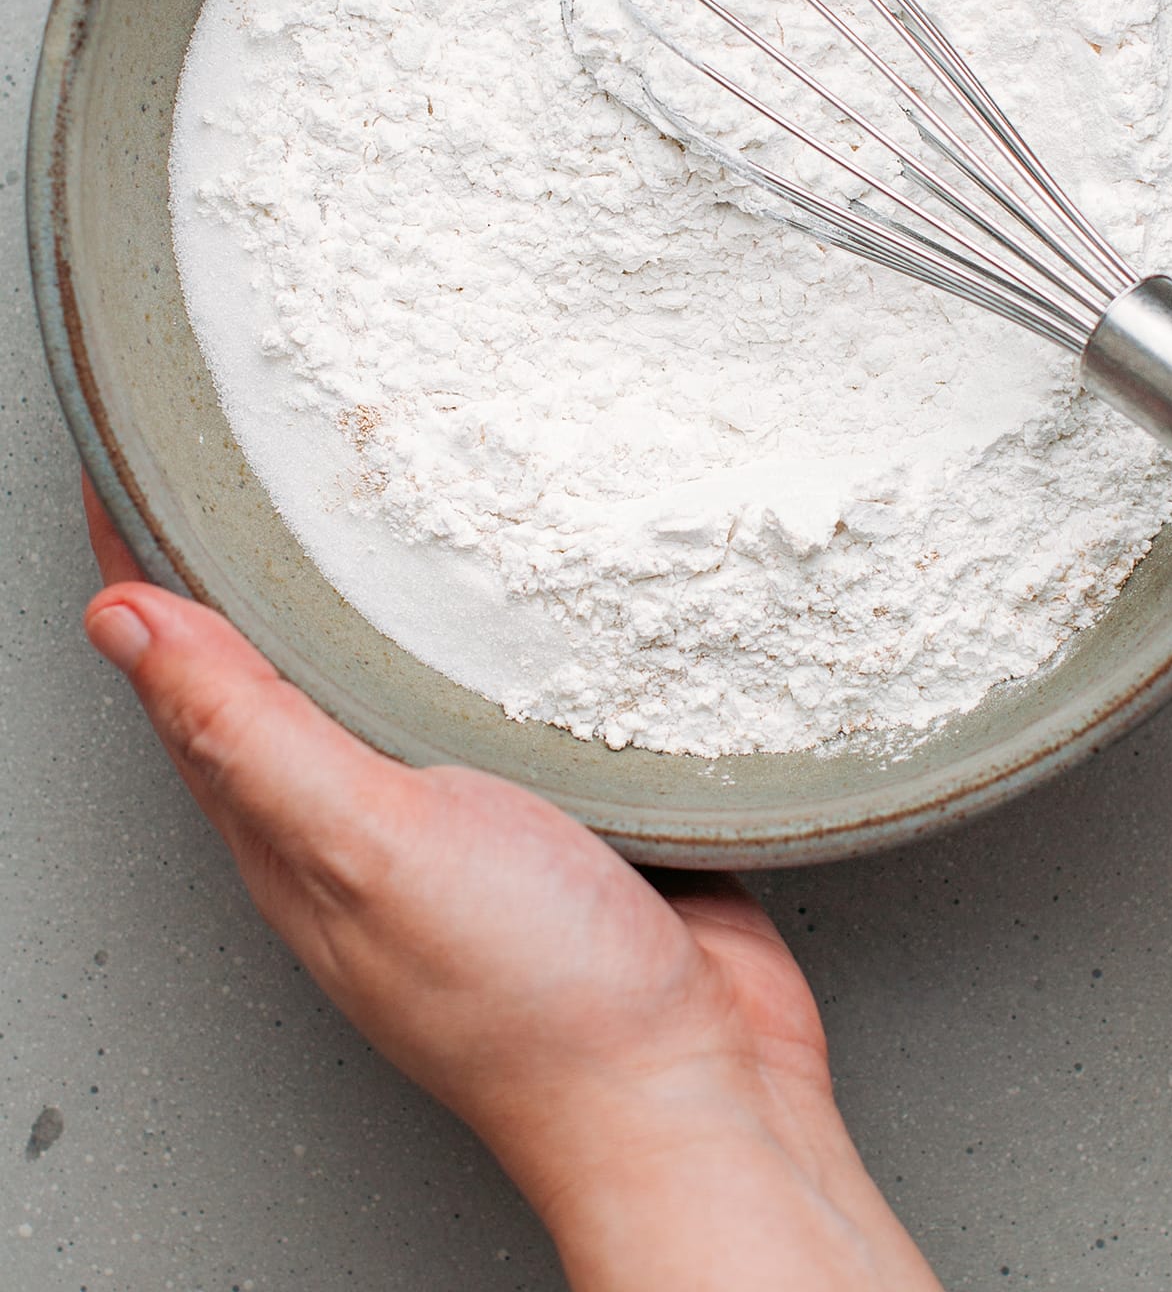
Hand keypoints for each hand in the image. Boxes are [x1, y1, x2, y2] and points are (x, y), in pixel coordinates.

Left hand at [80, 476, 937, 1291]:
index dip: (144, 561)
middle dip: (248, 553)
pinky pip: (494, 693)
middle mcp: (357, 814)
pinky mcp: (551, 805)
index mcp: (284, 824)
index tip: (137, 452)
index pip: (179, 669)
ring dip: (366, 580)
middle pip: (274, 659)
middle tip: (248, 439)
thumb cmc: (530, 997)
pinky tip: (504, 588)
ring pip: (385, 671)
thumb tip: (120, 621)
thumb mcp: (366, 844)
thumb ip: (247, 732)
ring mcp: (457, 811)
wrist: (694, 1090)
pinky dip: (480, 629)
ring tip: (363, 483)